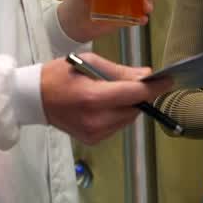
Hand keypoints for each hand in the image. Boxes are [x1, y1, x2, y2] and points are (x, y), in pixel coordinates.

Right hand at [40, 52, 171, 144]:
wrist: (34, 98)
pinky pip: (117, 126)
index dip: (155, 88)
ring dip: (127, 106)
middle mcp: (96, 119)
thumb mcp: (88, 62)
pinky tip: (102, 106)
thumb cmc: (60, 74)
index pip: (135, 94)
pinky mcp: (93, 140)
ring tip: (109, 94)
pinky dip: (117, 115)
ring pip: (128, 119)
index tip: (168, 80)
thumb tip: (146, 76)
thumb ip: (119, 71)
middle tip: (129, 82)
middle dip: (137, 95)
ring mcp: (94, 133)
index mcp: (93, 97)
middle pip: (134, 108)